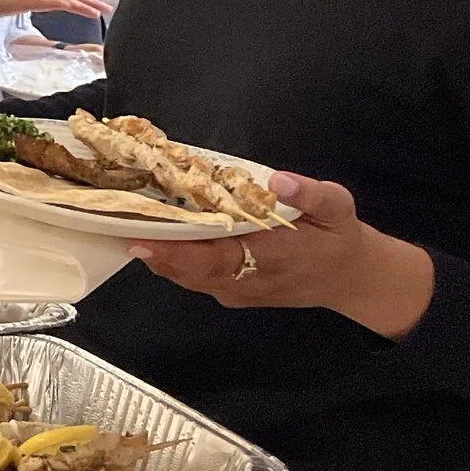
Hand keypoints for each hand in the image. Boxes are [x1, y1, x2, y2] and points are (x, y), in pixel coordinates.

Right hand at [0, 0, 109, 21]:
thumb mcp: (13, 2)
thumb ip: (26, 3)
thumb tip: (33, 7)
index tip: (92, 5)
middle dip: (89, 0)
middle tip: (106, 8)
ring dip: (86, 3)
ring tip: (100, 11)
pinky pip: (58, 2)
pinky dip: (74, 5)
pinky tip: (84, 11)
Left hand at [126, 173, 435, 339]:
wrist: (349, 278)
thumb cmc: (338, 237)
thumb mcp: (338, 207)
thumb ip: (312, 194)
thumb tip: (280, 180)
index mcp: (274, 257)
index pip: (218, 259)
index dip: (179, 251)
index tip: (146, 238)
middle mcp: (249, 279)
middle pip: (191, 271)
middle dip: (156, 251)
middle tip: (120, 226)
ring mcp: (238, 289)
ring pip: (188, 277)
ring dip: (158, 255)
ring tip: (127, 225)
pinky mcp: (231, 290)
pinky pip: (194, 277)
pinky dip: (172, 259)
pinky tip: (153, 234)